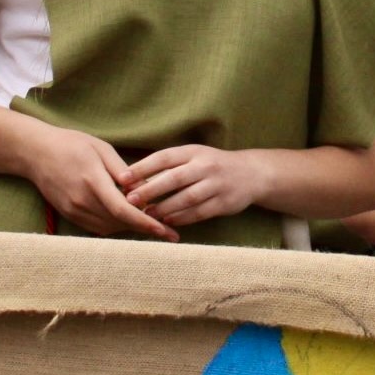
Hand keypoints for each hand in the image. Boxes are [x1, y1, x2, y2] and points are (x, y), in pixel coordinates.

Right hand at [24, 125, 174, 239]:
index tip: (165, 232)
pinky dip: (114, 226)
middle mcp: (82, 200)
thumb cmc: (71, 144)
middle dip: (144, 227)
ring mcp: (74, 210)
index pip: (123, 210)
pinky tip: (127, 220)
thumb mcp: (101, 148)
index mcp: (93, 181)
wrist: (35, 152)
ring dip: (130, 228)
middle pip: (119, 223)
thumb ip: (123, 170)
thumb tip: (144, 188)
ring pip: (109, 228)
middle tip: (167, 229)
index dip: (146, 223)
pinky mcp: (69, 215)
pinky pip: (97, 227)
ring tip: (150, 224)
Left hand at [123, 145, 271, 230]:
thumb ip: (169, 165)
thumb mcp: (194, 156)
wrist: (251, 174)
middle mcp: (206, 166)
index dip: (142, 167)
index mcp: (194, 152)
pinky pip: (200, 212)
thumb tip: (133, 176)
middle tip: (129, 200)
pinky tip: (168, 222)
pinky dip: (182, 218)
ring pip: (187, 198)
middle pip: (174, 178)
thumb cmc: (212, 165)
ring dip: (165, 207)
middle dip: (149, 190)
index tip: (122, 177)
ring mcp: (217, 185)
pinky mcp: (225, 203)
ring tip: (147, 214)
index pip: (164, 157)